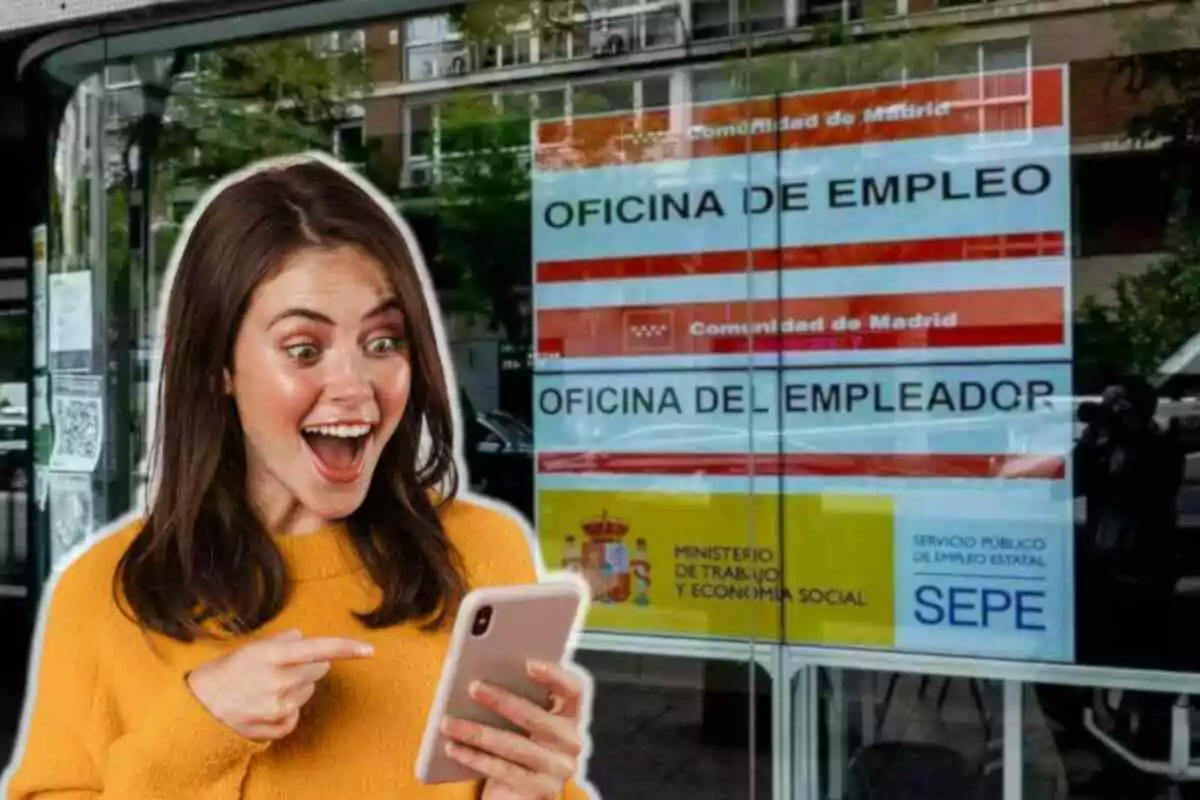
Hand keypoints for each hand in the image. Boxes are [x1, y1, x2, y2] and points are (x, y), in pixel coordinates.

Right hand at [186, 628, 373, 740]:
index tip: (368, 650)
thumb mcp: (248, 650)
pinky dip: (288, 710)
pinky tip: (268, 705)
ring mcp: (277, 707)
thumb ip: (279, 642)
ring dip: (297, 688)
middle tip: (285, 668)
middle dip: (309, 667)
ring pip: (308, 693)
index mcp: (271, 657)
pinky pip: (296, 716)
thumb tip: (302, 636)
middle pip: (318, 671)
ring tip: (269, 687)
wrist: (196, 710)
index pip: (318, 649)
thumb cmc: (223, 674)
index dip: (345, 649)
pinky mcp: (275, 727)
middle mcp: (278, 682)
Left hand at [441, 660, 588, 799]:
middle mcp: (570, 742)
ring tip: (449, 722)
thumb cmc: (522, 746)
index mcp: (571, 716)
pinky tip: (453, 748)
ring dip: (477, 732)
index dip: (555, 675)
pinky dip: (474, 757)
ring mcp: (557, 768)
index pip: (573, 690)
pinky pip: (502, 770)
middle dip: (501, 700)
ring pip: (513, 745)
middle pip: (535, 717)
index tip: (528, 663)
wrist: (523, 793)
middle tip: (472, 687)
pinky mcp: (540, 790)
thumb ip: (521, 699)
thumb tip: (487, 675)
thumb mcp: (528, 723)